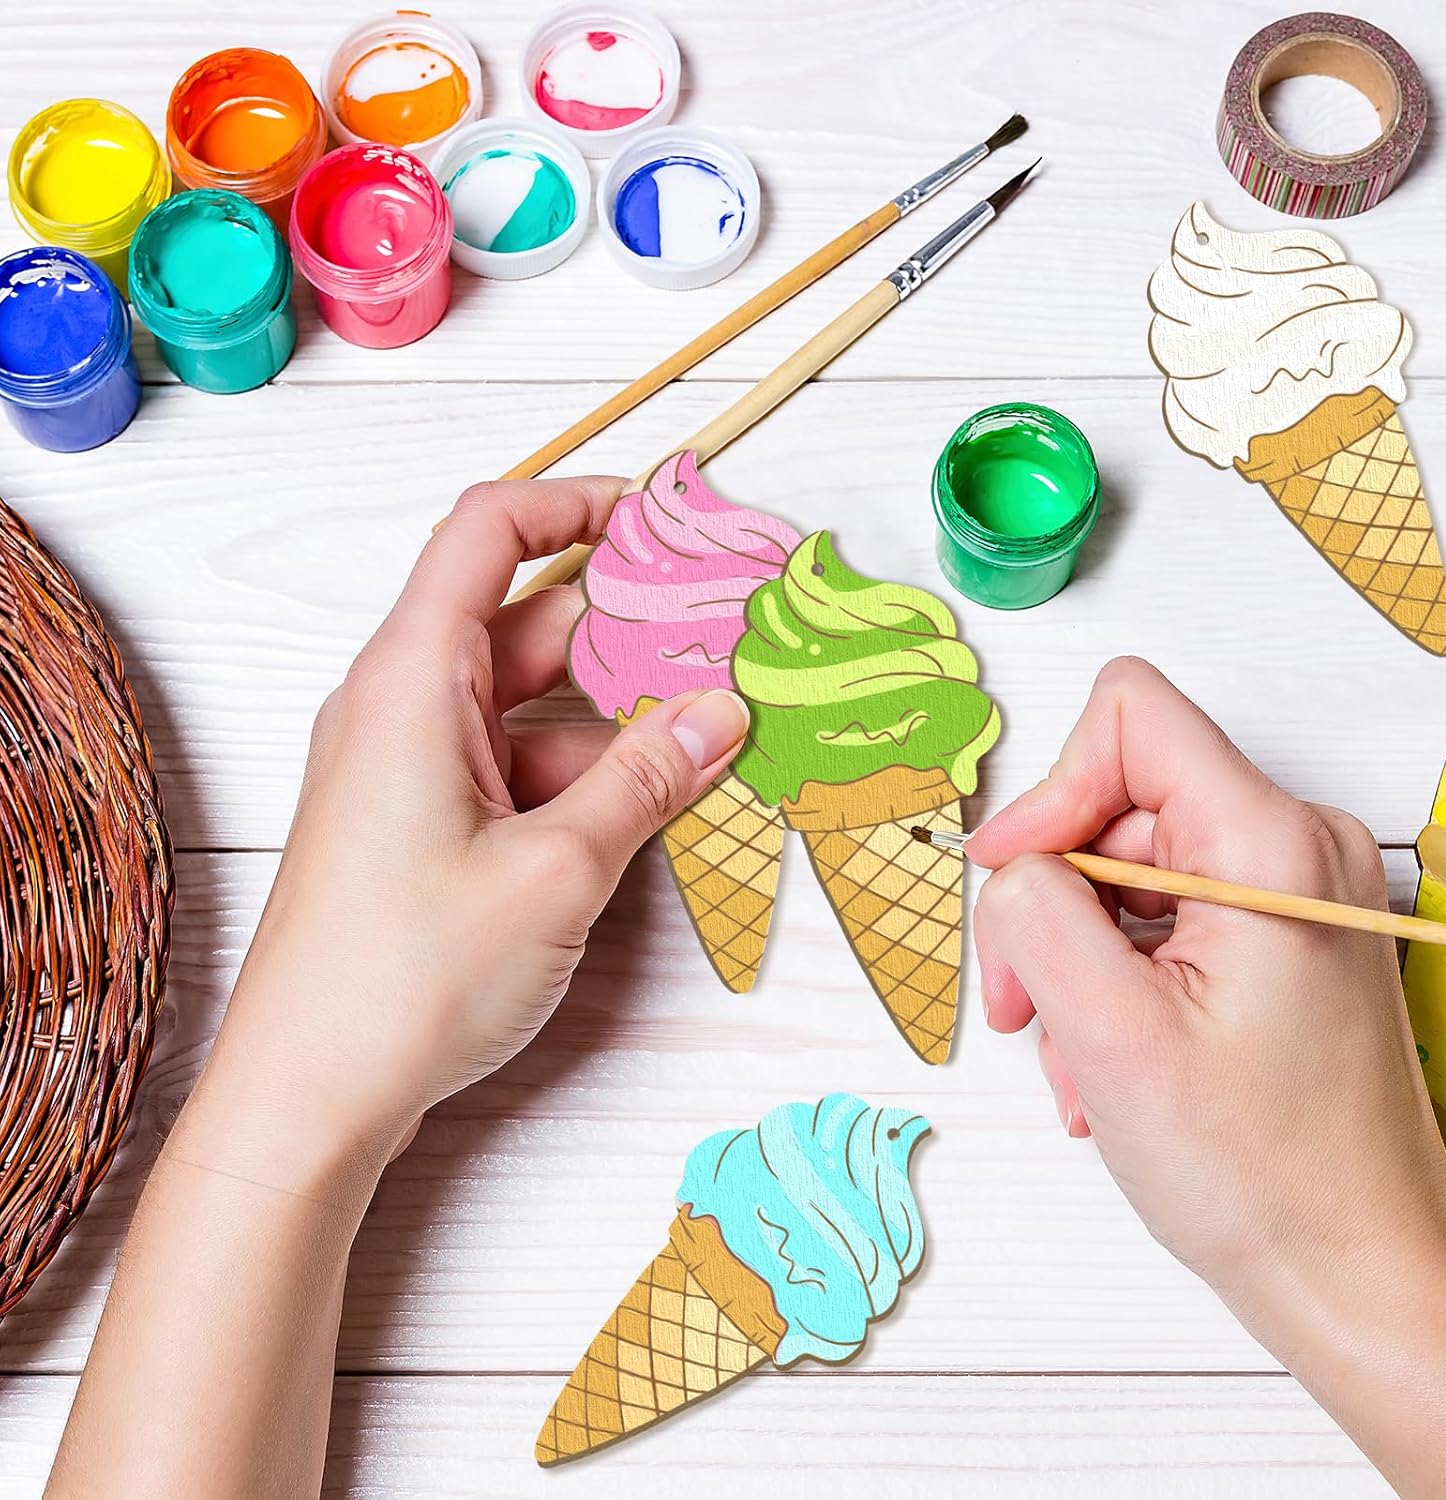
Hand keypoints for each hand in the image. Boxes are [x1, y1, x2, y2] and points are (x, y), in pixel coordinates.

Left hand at [183, 477, 750, 1191]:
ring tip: (710, 731)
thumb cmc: (404, 977)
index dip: (578, 505)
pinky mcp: (426, 824)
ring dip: (616, 712)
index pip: (489, 532)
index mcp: (414, 680)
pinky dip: (584, 770)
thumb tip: (724, 713)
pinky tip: (651, 801)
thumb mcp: (557, 869)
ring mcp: (412, 768)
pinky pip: (516, 763)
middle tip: (725, 641)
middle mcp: (405, 706)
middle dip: (628, 626)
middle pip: (527, 620)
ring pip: (531, 701)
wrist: (307, 1097)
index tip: (664, 524)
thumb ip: (648, 779)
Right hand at [968, 657, 1445, 1493]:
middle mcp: (1295, 847)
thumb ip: (1037, 914)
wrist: (1357, 1272)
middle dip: (1050, 897)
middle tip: (1027, 999)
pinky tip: (1110, 1055)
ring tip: (1077, 1050)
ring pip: (1126, 864)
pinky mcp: (1279, 935)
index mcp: (1272, 845)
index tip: (1016, 882)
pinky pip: (1160, 913)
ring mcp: (1290, 892)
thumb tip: (1012, 865)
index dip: (1049, 790)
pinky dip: (1114, 974)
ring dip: (1076, 953)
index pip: (1130, 718)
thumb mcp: (1111, 1034)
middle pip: (1116, 799)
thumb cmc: (1266, 1175)